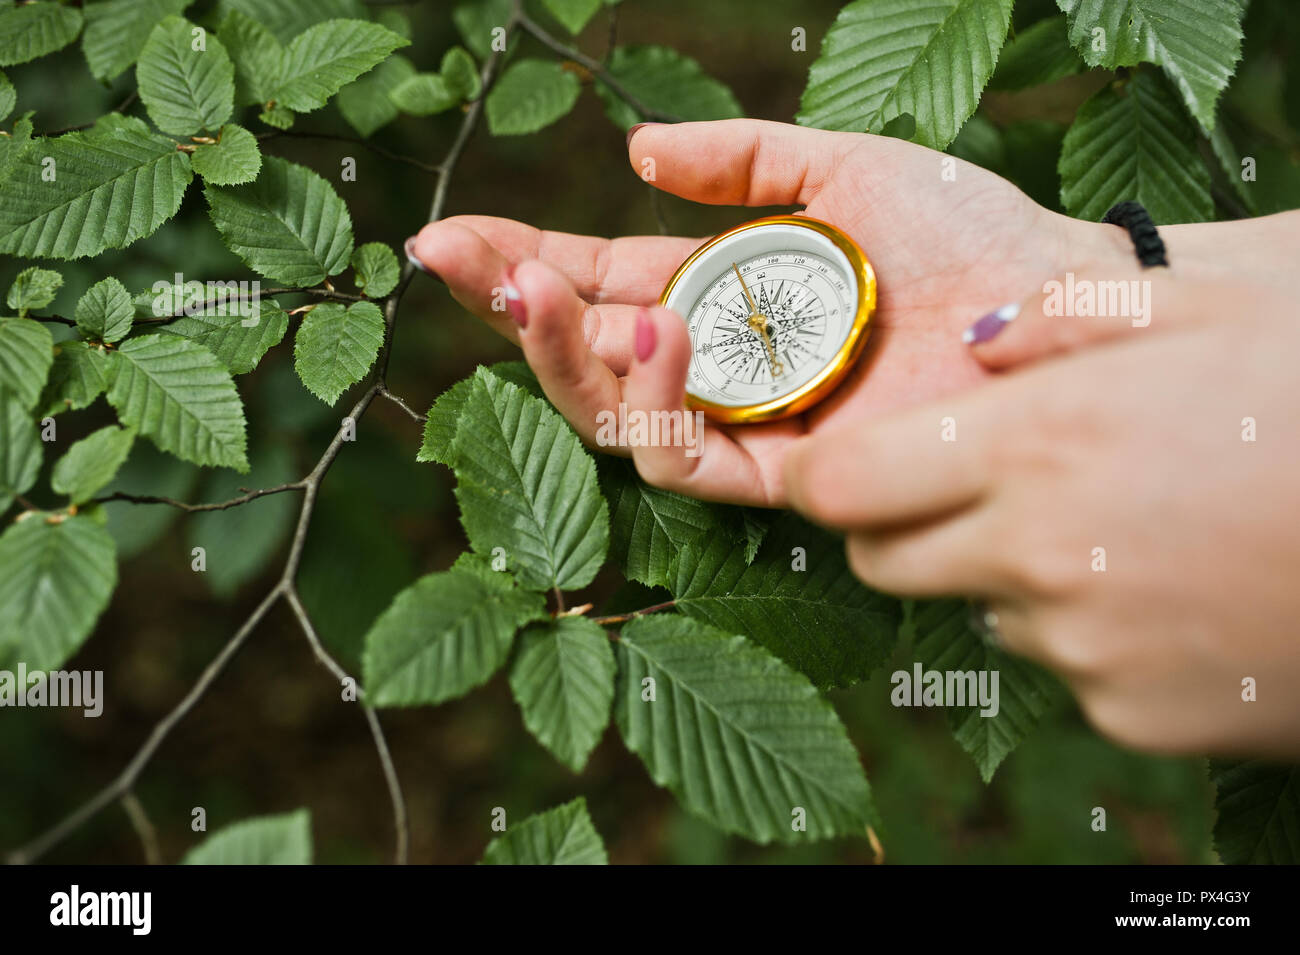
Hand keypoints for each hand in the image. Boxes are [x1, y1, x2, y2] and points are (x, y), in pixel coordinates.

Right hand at [407, 118, 1114, 505]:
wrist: (1049, 303)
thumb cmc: (963, 233)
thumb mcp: (840, 169)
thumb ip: (744, 159)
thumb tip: (637, 151)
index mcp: (723, 290)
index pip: (603, 281)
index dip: (525, 258)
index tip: (454, 235)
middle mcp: (721, 362)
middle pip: (585, 351)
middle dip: (509, 304)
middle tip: (451, 254)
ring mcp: (747, 420)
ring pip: (611, 414)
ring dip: (557, 353)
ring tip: (531, 285)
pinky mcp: (784, 472)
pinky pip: (686, 457)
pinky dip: (658, 404)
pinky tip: (662, 336)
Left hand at [783, 272, 1299, 757]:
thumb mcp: (1217, 311)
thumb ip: (1068, 318)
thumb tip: (969, 351)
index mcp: (1043, 443)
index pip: (844, 485)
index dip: (817, 479)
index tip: (823, 470)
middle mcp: (1040, 554)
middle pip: (886, 559)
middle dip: (903, 524)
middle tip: (979, 485)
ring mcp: (1085, 648)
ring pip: (981, 611)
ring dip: (1013, 573)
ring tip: (1124, 528)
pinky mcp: (1131, 716)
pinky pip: (1066, 671)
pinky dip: (1092, 635)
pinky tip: (1176, 590)